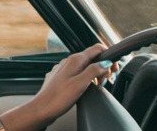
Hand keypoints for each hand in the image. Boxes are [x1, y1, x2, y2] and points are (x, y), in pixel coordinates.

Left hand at [0, 44, 118, 129]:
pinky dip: (85, 77)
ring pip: (84, 66)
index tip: (114, 67)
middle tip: (105, 80)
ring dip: (94, 73)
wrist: (41, 108)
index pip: (97, 48)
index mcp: (75, 60)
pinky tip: (86, 87)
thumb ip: (94, 70)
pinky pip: (77, 73)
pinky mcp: (61, 77)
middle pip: (91, 57)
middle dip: (102, 66)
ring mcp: (64, 69)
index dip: (108, 56)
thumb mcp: (80, 83)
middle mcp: (68, 61)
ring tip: (97, 85)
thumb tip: (105, 62)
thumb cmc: (58, 98)